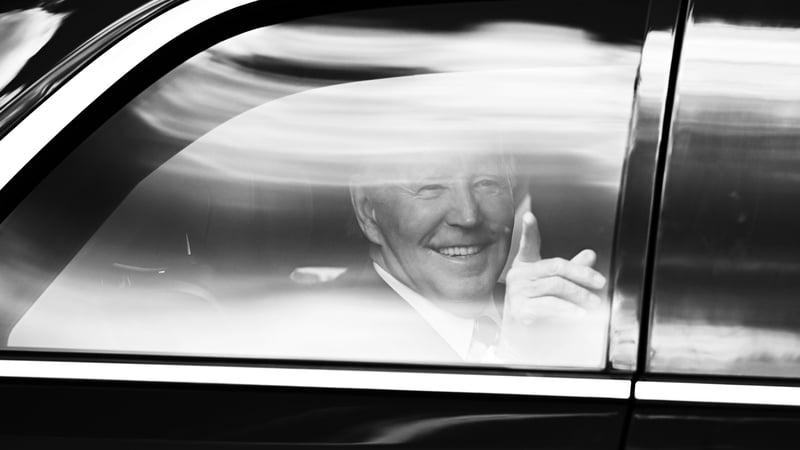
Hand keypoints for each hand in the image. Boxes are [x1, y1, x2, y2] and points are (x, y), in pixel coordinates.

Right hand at [498, 212, 606, 361]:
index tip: (529, 215)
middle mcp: (519, 275)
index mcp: (525, 265)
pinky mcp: (520, 310)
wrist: (520, 337)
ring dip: (580, 295)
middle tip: (600, 283)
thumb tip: (590, 254)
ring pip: (556, 286)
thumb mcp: (555, 285)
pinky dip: (567, 309)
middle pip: (555, 266)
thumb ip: (572, 269)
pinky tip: (579, 314)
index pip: (527, 244)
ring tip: (594, 303)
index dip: (529, 230)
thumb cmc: (537, 305)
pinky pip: (549, 305)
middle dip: (582, 274)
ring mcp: (517, 292)